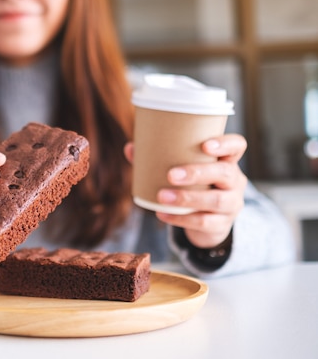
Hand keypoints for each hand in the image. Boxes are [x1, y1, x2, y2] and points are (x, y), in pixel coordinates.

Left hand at [124, 134, 247, 248]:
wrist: (208, 222)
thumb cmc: (194, 187)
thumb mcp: (183, 171)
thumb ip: (158, 158)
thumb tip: (130, 148)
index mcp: (226, 161)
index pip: (237, 146)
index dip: (225, 144)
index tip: (205, 145)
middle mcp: (234, 181)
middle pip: (225, 173)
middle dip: (197, 173)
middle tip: (171, 175)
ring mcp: (232, 204)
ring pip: (216, 200)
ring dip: (187, 198)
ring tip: (162, 196)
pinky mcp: (222, 224)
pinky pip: (205, 222)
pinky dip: (181, 219)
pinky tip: (162, 214)